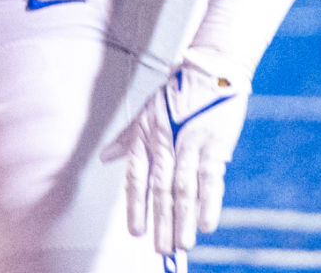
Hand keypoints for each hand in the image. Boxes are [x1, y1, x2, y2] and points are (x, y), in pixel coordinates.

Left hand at [108, 47, 250, 254]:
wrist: (209, 70)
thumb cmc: (177, 93)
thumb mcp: (146, 112)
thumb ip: (128, 138)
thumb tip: (105, 157)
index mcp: (147, 138)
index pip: (137, 178)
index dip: (136, 206)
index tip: (135, 232)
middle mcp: (166, 144)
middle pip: (161, 190)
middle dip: (161, 222)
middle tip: (161, 249)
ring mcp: (190, 145)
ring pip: (184, 189)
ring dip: (183, 219)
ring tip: (182, 244)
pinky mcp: (215, 145)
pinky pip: (210, 179)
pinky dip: (209, 203)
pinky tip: (207, 224)